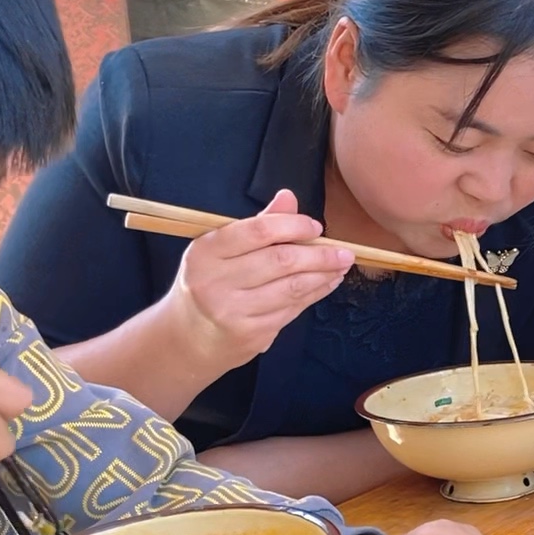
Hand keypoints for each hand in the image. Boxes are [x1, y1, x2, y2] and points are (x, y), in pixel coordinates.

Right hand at [163, 189, 353, 369]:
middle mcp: (215, 281)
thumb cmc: (210, 283)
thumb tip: (289, 197)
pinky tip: (327, 283)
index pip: (258, 231)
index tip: (316, 228)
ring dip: (323, 276)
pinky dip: (315, 294)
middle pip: (281, 261)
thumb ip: (258, 224)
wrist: (189, 337)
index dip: (293, 226)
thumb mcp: (221, 250)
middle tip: (344, 252)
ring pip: (292, 288)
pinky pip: (292, 310)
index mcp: (206, 251)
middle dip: (320, 255)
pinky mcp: (250, 334)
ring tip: (341, 266)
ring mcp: (232, 311)